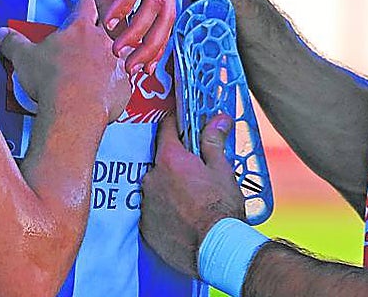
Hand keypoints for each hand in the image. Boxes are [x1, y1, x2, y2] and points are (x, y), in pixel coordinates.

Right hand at [0, 0, 131, 122]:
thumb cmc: (52, 82)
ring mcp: (117, 61)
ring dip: (118, 53)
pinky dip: (121, 81)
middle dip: (107, 25)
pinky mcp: (125, 84)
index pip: (85, 3)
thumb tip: (0, 34)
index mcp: (80, 29)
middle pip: (111, 24)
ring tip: (109, 59)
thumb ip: (13, 42)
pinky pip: (127, 78)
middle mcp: (103, 41)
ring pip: (124, 50)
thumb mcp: (24, 58)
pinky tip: (113, 86)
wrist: (75, 109)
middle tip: (102, 29)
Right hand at [53, 0, 173, 75]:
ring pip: (156, 1)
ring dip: (137, 31)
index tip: (139, 67)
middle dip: (151, 46)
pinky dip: (125, 5)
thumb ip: (107, 0)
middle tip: (133, 68)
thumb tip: (111, 31)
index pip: (164, 13)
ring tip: (118, 49)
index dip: (154, 43)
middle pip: (167, 13)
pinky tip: (110, 20)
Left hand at [140, 115, 245, 276]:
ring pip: (156, 184)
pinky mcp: (145, 226)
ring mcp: (146, 203)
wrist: (216, 249)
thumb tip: (218, 119)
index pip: (167, 127)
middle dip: (177, 160)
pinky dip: (165, 207)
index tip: (186, 123)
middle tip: (197, 169)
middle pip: (161, 158)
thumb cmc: (221, 208)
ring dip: (169, 185)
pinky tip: (183, 214)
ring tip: (192, 197)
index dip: (178, 122)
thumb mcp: (222, 169)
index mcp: (170, 159)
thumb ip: (214, 141)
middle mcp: (151, 178)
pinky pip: (153, 208)